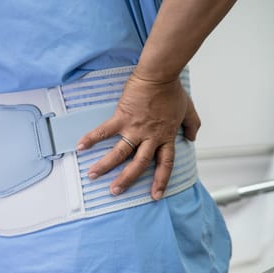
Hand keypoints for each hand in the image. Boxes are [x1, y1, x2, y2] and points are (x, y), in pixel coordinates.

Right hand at [77, 72, 199, 199]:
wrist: (159, 75)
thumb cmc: (172, 90)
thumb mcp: (188, 109)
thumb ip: (191, 125)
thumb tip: (192, 137)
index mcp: (165, 137)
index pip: (165, 164)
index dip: (161, 181)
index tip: (156, 196)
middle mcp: (150, 137)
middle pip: (138, 164)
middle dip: (126, 180)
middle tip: (114, 191)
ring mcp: (134, 128)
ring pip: (119, 153)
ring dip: (105, 165)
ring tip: (92, 175)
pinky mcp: (122, 117)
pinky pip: (104, 131)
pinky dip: (92, 138)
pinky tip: (80, 146)